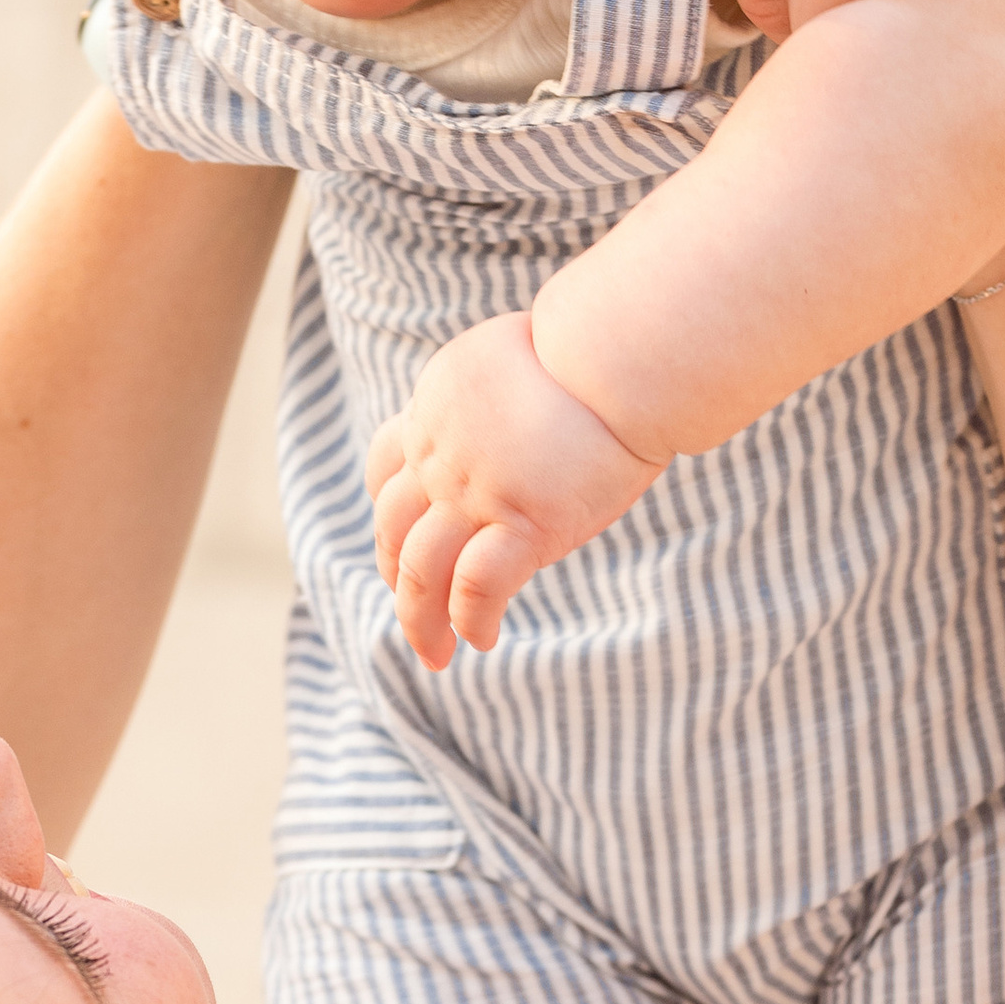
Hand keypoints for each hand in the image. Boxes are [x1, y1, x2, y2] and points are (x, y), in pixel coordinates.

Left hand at [364, 313, 660, 666]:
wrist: (618, 354)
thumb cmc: (594, 348)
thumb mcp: (518, 357)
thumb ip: (499, 396)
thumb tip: (524, 411)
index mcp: (436, 409)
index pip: (386, 470)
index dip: (388, 518)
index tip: (400, 548)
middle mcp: (441, 456)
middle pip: (393, 531)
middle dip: (396, 581)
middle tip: (414, 620)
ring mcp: (477, 493)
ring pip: (420, 571)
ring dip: (420, 621)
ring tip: (435, 655)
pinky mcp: (524, 523)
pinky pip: (477, 588)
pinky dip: (471, 619)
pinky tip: (482, 638)